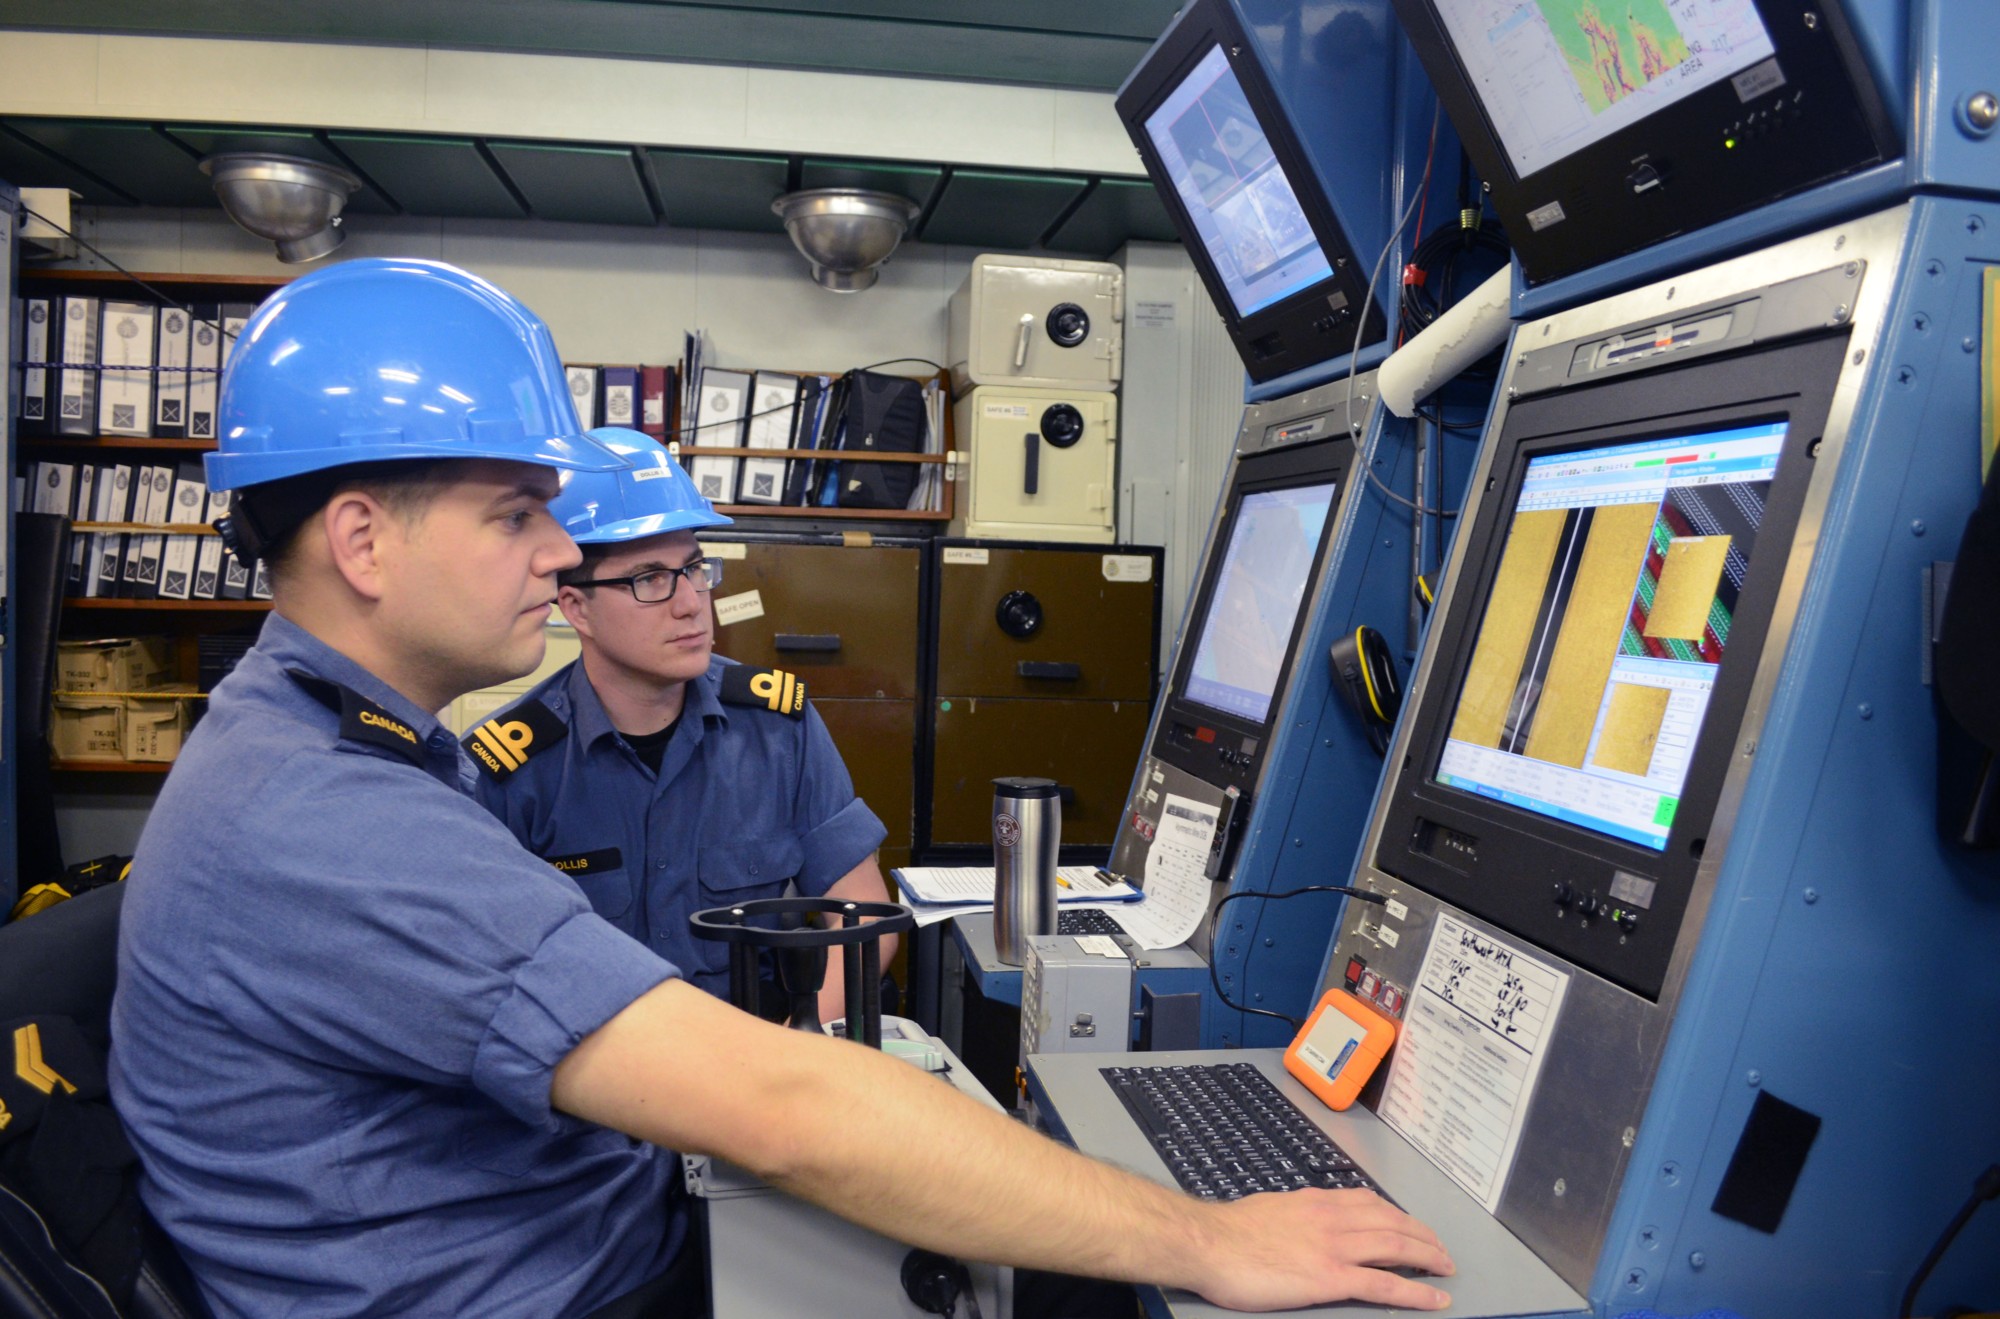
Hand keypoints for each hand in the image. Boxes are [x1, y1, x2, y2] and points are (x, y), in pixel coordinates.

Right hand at [1187, 1188, 1454, 1312]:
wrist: (1208, 1243)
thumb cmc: (1228, 1232)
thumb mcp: (1270, 1210)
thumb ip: (1295, 1217)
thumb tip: (1302, 1226)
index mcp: (1316, 1202)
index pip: (1370, 1203)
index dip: (1399, 1216)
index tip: (1413, 1227)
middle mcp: (1331, 1218)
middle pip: (1392, 1223)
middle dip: (1423, 1237)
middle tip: (1441, 1251)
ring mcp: (1333, 1247)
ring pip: (1396, 1248)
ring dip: (1428, 1258)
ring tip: (1446, 1269)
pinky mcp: (1330, 1278)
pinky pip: (1384, 1284)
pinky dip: (1415, 1292)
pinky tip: (1434, 1299)